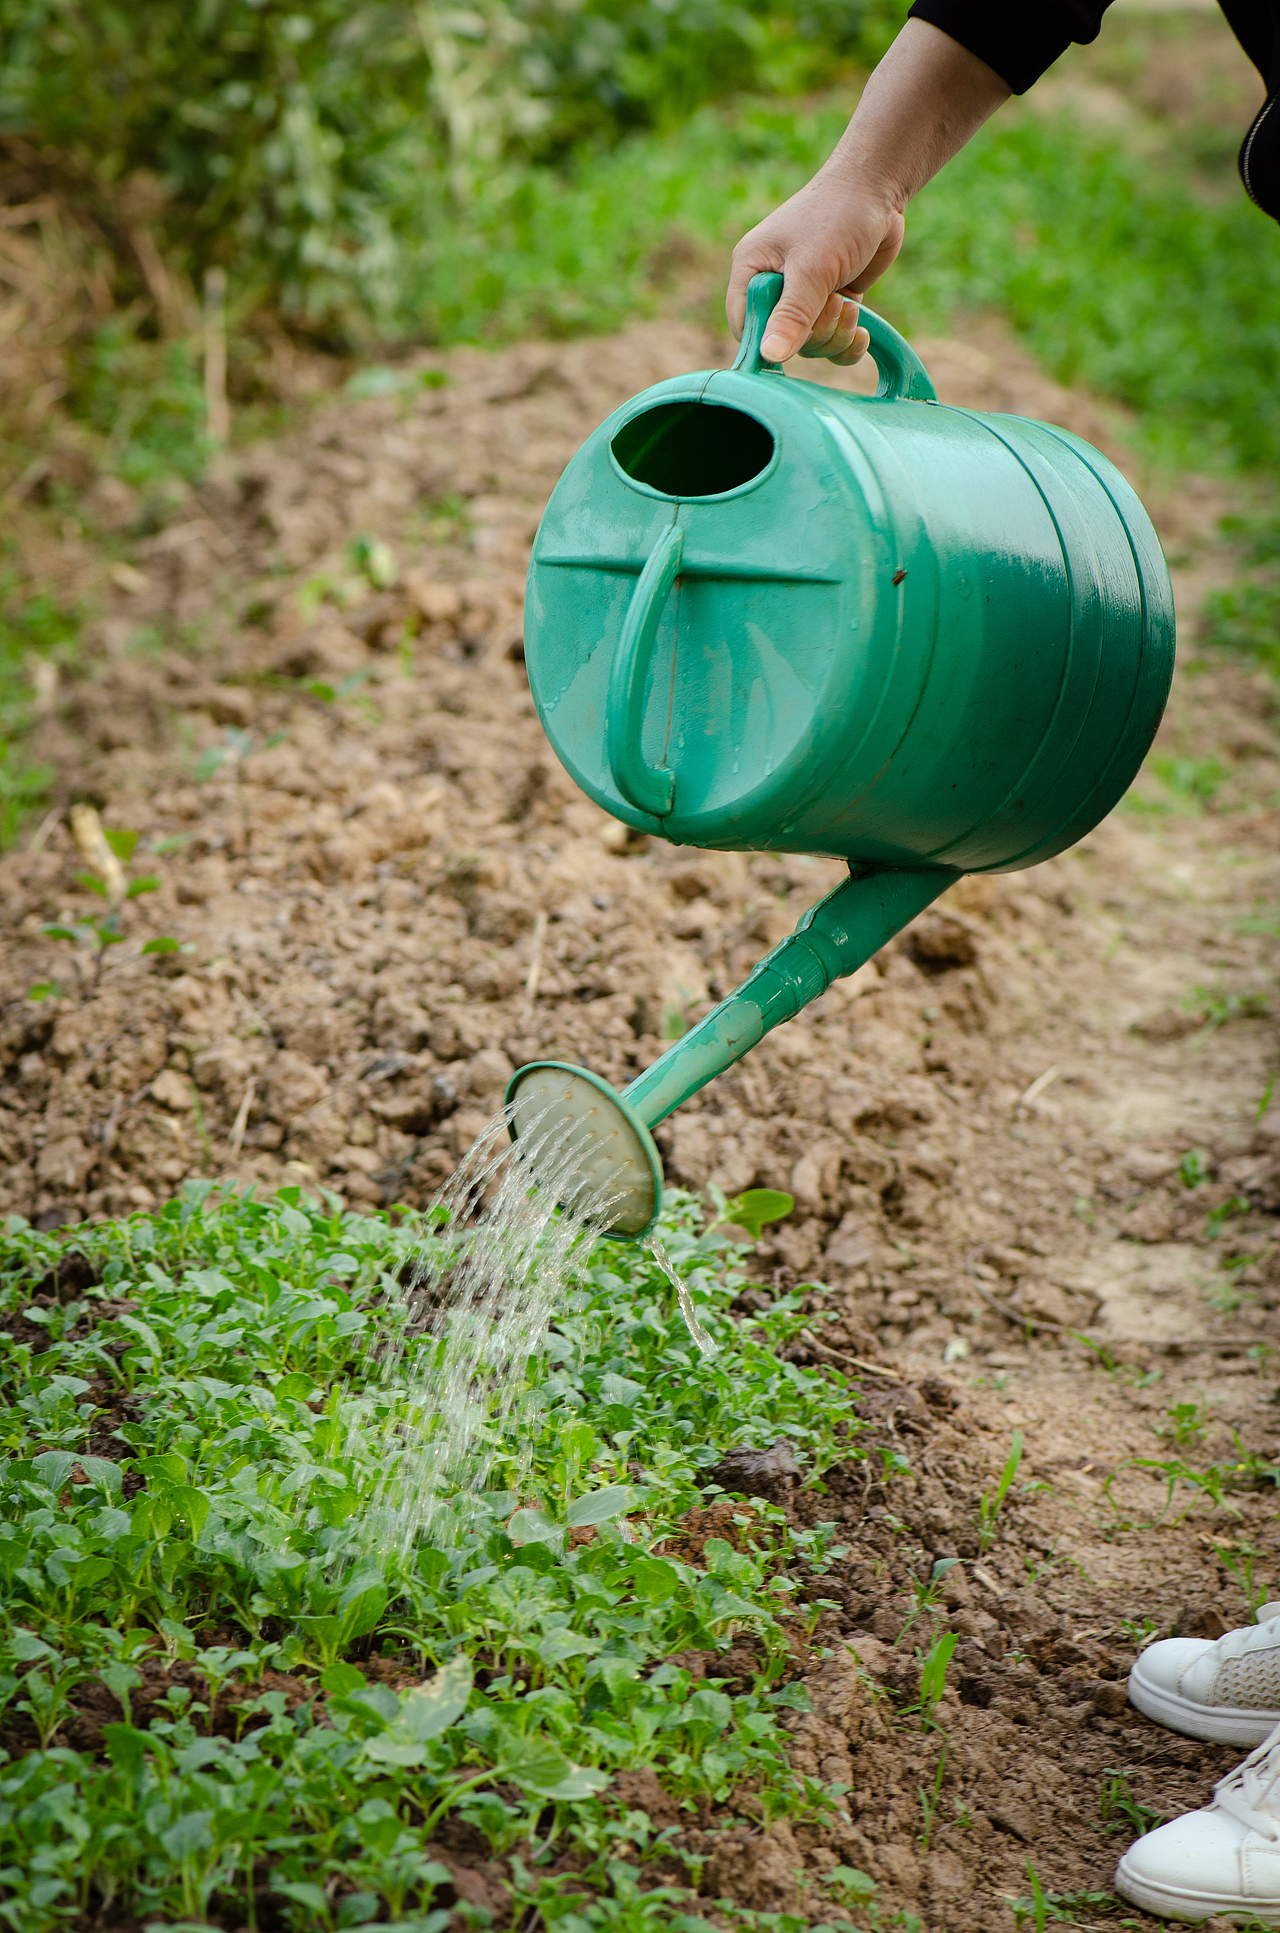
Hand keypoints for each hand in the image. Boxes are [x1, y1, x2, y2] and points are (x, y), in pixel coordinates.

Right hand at [725, 20, 1010, 365]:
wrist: (878, 190)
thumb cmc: (837, 216)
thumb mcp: (812, 268)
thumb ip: (792, 315)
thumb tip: (770, 357)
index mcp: (752, 272)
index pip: (744, 327)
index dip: (766, 342)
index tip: (795, 341)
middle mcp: (773, 288)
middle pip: (782, 342)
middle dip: (814, 334)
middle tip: (834, 302)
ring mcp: (803, 298)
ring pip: (811, 347)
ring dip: (835, 336)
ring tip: (849, 304)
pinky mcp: (830, 303)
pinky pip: (833, 344)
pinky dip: (848, 345)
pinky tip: (862, 331)